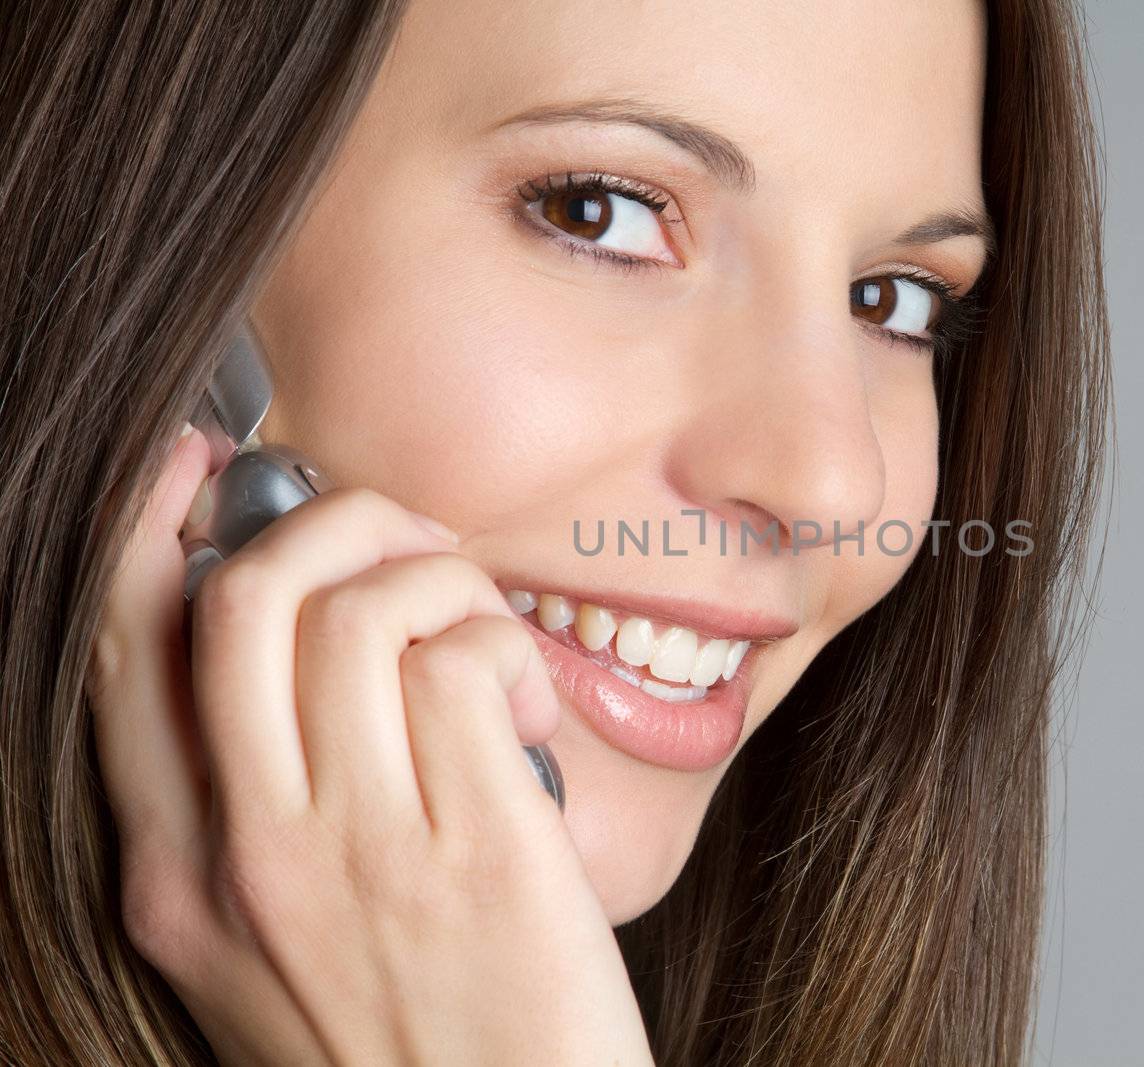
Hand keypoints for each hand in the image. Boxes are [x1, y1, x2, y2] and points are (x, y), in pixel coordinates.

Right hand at [89, 426, 653, 1065]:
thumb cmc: (405, 1042)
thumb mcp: (272, 944)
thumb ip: (253, 814)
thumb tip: (288, 648)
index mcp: (176, 880)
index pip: (125, 658)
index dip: (144, 530)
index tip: (195, 462)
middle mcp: (247, 859)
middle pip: (237, 601)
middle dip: (325, 522)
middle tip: (402, 544)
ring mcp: (360, 857)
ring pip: (360, 611)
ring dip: (439, 582)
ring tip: (481, 641)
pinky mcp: (479, 856)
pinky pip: (465, 667)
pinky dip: (505, 651)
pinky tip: (531, 709)